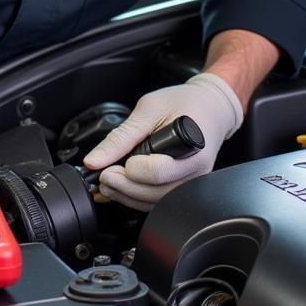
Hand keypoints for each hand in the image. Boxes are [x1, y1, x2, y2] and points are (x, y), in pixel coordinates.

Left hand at [82, 73, 243, 210]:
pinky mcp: (186, 188)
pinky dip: (136, 198)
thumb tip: (94, 160)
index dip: (130, 173)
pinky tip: (120, 189)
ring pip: (156, 202)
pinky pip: (159, 201)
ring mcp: (193, 183)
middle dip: (124, 188)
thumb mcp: (149, 108)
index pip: (158, 171)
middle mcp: (197, 171)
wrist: (210, 108)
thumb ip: (122, 136)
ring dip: (127, 197)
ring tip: (107, 184)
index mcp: (192, 146)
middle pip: (156, 193)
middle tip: (102, 177)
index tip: (108, 167)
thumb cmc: (183, 102)